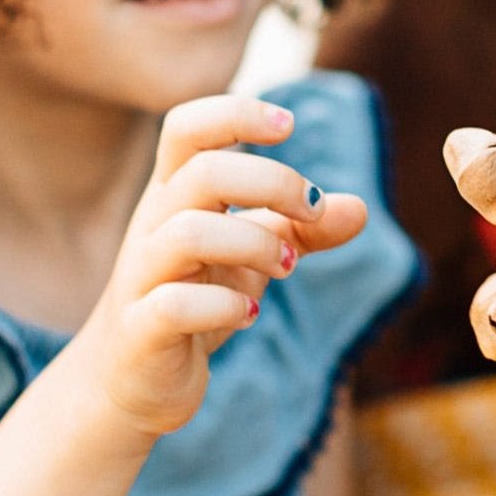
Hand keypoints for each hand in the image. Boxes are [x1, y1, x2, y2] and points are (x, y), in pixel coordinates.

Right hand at [77, 93, 366, 442]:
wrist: (135, 381)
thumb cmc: (196, 302)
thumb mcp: (254, 257)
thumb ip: (302, 230)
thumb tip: (360, 207)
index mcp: (175, 195)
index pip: (188, 127)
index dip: (238, 114)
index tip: (289, 124)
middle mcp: (153, 226)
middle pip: (203, 172)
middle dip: (273, 183)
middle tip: (311, 213)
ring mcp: (142, 276)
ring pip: (188, 233)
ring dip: (257, 244)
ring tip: (289, 267)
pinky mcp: (142, 329)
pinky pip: (176, 304)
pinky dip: (226, 306)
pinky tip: (250, 313)